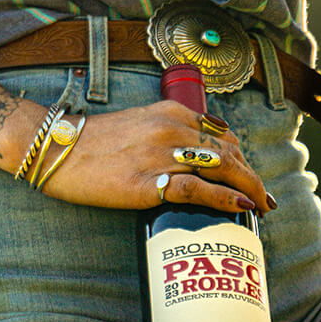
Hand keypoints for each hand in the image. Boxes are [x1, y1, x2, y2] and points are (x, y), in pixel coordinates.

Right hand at [0, 87, 271, 213]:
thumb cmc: (93, 142)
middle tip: (265, 199)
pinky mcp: (150, 182)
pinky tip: (240, 208)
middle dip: (252, 177)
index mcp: (172, 113)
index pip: (222, 135)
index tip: (250, 177)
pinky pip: (198, 190)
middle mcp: (174, 129)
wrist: (55, 148)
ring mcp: (163, 155)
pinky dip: (224, 199)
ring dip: (247, 189)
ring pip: (221, 169)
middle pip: (229, 153)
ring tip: (260, 207)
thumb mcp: (138, 124)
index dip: (243, 159)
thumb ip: (168, 132)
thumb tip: (193, 152)